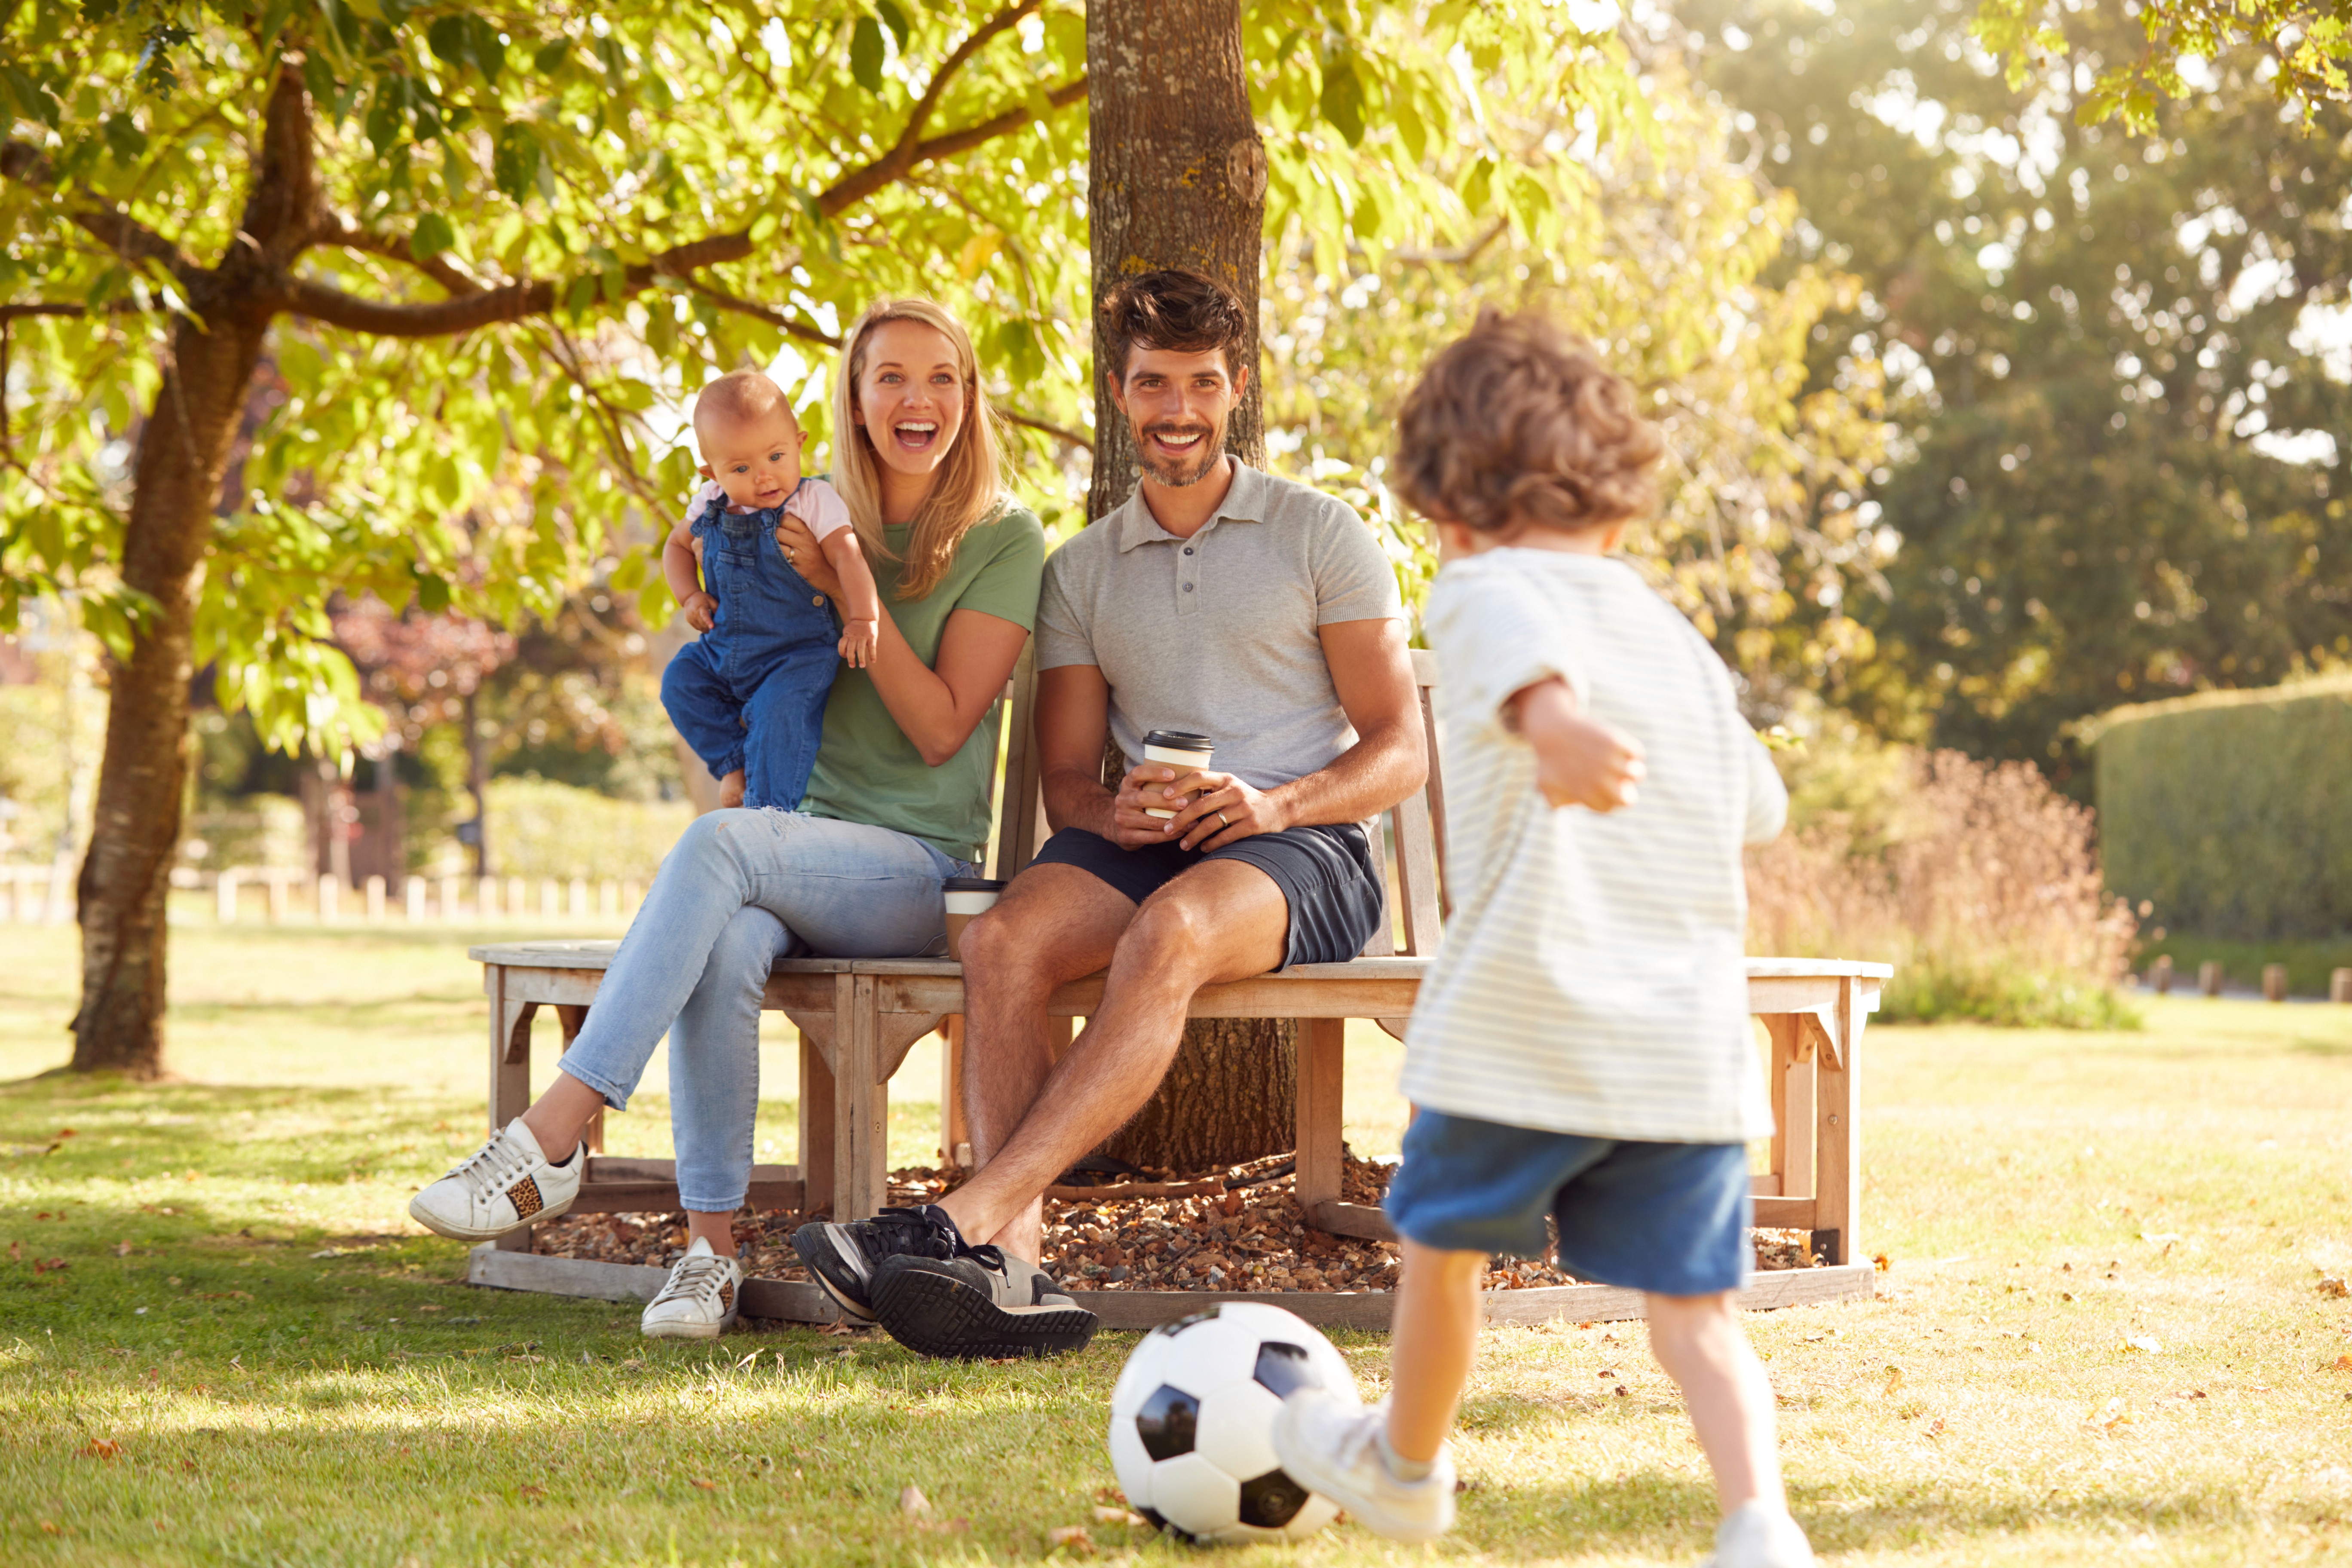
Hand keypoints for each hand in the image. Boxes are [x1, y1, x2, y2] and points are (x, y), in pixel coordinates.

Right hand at [682, 590, 717, 633]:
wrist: (689, 597)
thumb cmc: (703, 598)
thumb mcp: (711, 599)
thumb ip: (716, 608)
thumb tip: (721, 618)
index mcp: (701, 607)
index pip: (704, 615)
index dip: (708, 621)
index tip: (712, 627)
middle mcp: (694, 613)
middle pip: (703, 624)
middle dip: (710, 628)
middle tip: (718, 628)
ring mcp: (691, 618)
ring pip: (701, 628)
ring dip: (707, 629)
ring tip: (712, 626)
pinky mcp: (689, 621)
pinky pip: (698, 628)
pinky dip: (703, 628)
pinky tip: (706, 625)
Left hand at [773, 516, 842, 597]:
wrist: (833, 578)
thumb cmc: (822, 555)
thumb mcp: (815, 537)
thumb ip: (801, 527)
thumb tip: (783, 515)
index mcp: (809, 533)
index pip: (787, 519)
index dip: (781, 522)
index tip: (782, 527)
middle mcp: (806, 543)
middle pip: (779, 532)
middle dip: (775, 535)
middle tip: (778, 540)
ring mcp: (802, 558)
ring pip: (778, 547)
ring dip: (774, 548)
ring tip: (778, 550)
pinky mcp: (799, 571)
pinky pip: (781, 562)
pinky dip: (777, 561)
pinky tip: (781, 561)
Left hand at [837, 617, 879, 668]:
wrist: (865, 617)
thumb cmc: (855, 628)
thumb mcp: (848, 632)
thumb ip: (847, 642)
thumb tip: (849, 656)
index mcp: (847, 635)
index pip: (842, 644)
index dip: (841, 651)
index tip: (845, 656)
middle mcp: (855, 636)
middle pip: (851, 649)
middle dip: (850, 658)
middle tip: (852, 666)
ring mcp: (863, 636)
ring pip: (861, 649)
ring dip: (861, 658)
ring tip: (862, 666)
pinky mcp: (872, 637)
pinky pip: (872, 647)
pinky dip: (873, 655)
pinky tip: (873, 661)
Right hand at [1107, 763, 1212, 849]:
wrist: (1114, 824)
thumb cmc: (1138, 803)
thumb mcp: (1140, 789)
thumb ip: (1157, 783)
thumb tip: (1192, 773)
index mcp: (1128, 784)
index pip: (1137, 773)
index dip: (1154, 772)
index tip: (1172, 774)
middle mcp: (1122, 800)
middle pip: (1143, 799)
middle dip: (1166, 802)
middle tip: (1186, 803)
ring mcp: (1122, 819)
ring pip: (1149, 821)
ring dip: (1172, 822)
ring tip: (1190, 822)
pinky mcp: (1126, 836)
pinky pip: (1150, 837)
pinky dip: (1167, 836)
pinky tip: (1180, 833)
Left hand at [1162, 769, 1284, 850]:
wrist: (1278, 808)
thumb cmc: (1245, 798)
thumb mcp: (1230, 786)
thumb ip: (1209, 788)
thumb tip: (1176, 797)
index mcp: (1226, 779)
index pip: (1199, 777)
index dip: (1180, 786)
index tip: (1163, 796)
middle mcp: (1234, 791)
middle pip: (1201, 805)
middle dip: (1180, 819)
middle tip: (1166, 829)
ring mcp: (1243, 808)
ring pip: (1211, 824)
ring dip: (1193, 836)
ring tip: (1182, 845)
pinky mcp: (1251, 825)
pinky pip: (1226, 836)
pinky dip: (1211, 844)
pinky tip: (1202, 848)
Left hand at [1521, 692, 1644, 811]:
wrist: (1551, 729)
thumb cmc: (1548, 759)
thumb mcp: (1545, 786)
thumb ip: (1557, 802)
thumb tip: (1575, 803)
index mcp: (1586, 795)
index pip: (1609, 807)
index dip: (1609, 799)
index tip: (1606, 788)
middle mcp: (1600, 781)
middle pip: (1628, 800)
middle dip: (1626, 792)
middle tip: (1619, 782)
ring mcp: (1610, 762)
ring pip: (1638, 774)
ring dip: (1632, 769)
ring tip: (1623, 763)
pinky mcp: (1616, 742)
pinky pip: (1638, 753)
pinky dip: (1633, 751)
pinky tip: (1622, 749)